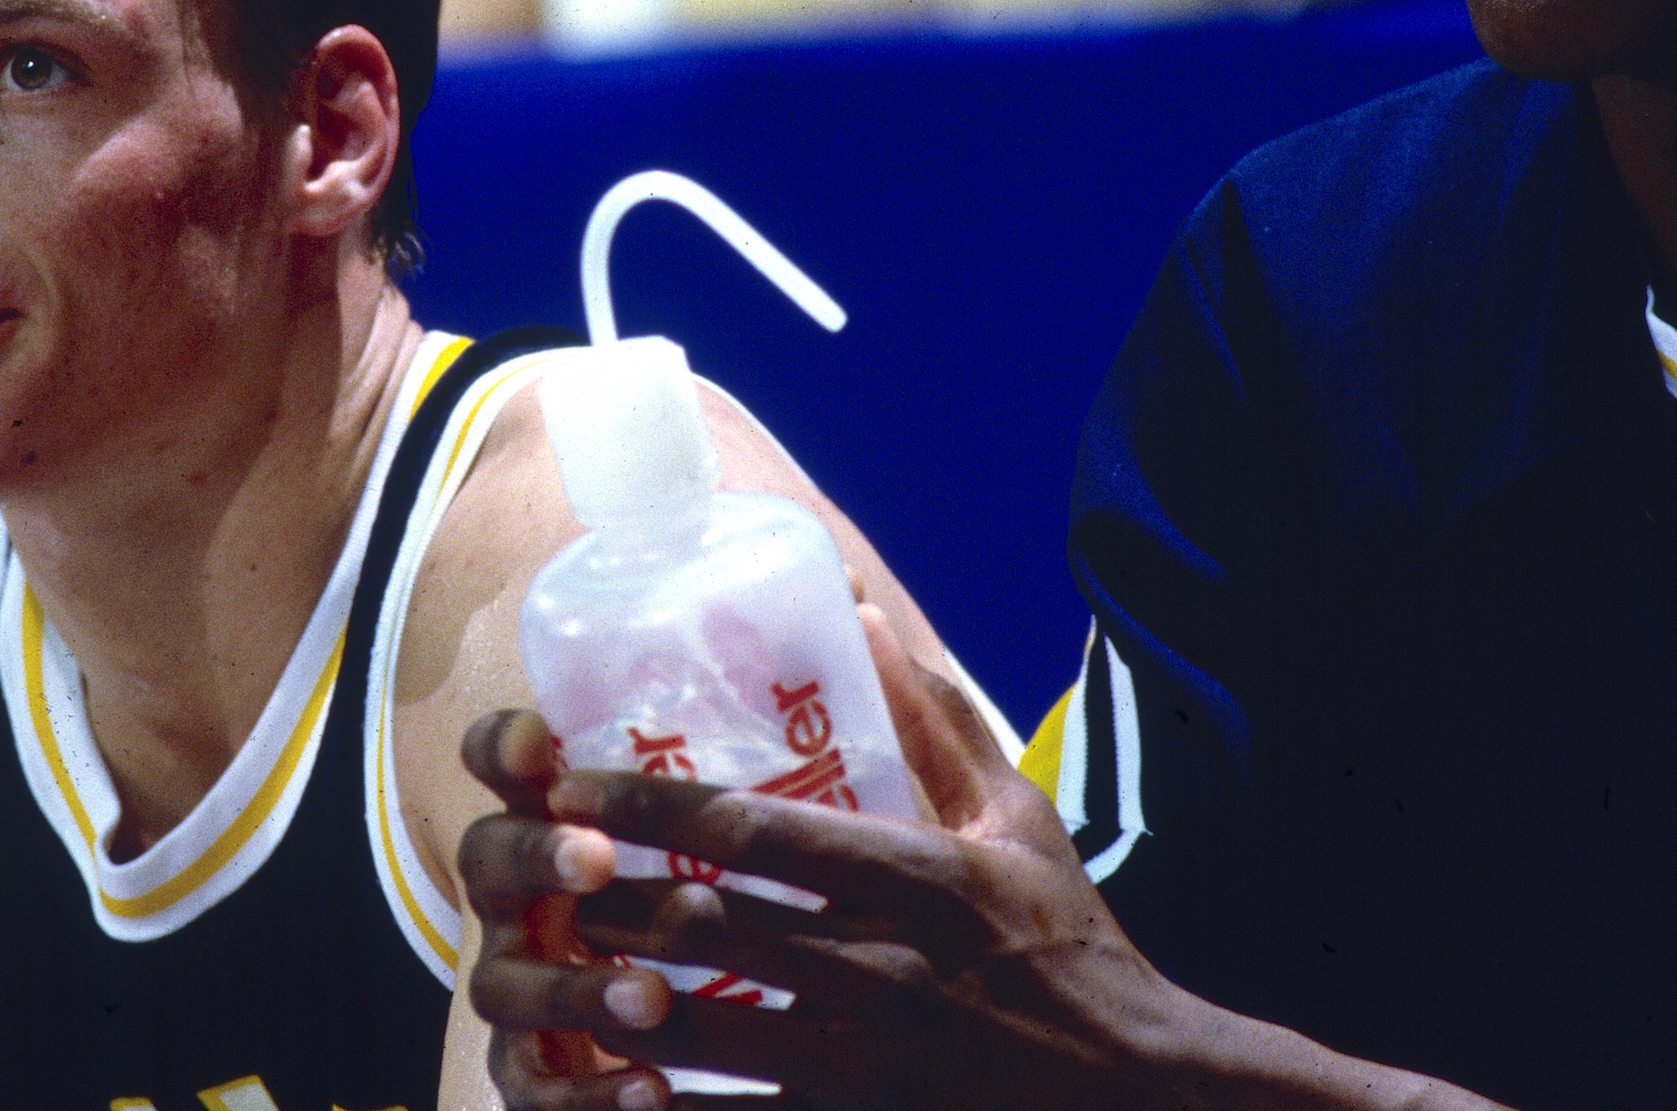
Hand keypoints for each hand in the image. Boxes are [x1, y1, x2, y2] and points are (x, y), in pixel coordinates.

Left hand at [457, 610, 1202, 1110]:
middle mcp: (878, 968)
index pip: (749, 826)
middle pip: (700, 924)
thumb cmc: (1072, 947)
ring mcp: (860, 1064)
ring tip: (553, 976)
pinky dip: (660, 1110)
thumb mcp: (1017, 822)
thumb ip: (936, 722)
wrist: (1138, 1097)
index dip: (643, 800)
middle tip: (538, 878)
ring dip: (609, 1002)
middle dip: (603, 899)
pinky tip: (613, 1090)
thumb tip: (865, 614)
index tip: (566, 780)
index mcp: (915, 877)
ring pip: (694, 1032)